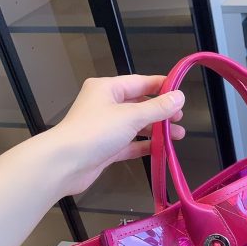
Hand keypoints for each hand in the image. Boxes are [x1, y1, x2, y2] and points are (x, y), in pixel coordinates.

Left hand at [50, 74, 185, 195]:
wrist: (66, 163)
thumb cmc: (96, 132)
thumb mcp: (131, 116)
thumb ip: (158, 108)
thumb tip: (179, 97)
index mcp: (107, 88)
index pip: (140, 82)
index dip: (161, 86)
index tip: (180, 92)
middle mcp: (106, 105)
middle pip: (139, 105)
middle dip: (161, 112)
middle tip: (180, 118)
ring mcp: (106, 127)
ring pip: (137, 125)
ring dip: (157, 130)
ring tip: (178, 135)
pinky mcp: (107, 148)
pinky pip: (131, 143)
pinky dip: (146, 145)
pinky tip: (162, 149)